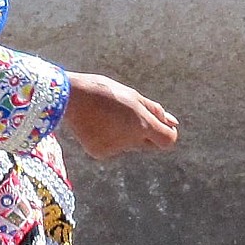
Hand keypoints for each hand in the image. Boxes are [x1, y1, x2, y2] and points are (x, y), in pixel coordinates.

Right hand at [64, 71, 178, 157]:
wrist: (71, 97)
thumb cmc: (105, 91)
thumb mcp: (133, 96)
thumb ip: (155, 111)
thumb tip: (174, 123)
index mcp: (142, 125)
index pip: (168, 140)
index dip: (167, 133)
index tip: (161, 126)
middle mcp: (130, 141)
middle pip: (148, 144)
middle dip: (144, 133)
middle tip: (128, 116)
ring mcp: (115, 149)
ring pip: (128, 146)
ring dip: (123, 135)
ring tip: (106, 115)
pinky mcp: (100, 153)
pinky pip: (111, 148)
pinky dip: (107, 139)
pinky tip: (96, 125)